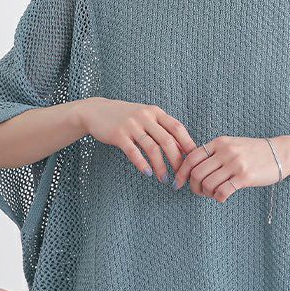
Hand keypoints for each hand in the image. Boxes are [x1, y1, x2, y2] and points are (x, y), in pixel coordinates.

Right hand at [80, 97, 198, 182]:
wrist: (96, 111)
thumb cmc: (125, 117)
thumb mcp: (145, 116)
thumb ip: (162, 128)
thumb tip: (182, 148)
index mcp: (156, 112)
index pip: (177, 128)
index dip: (188, 144)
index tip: (193, 160)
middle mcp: (145, 116)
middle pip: (167, 140)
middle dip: (176, 160)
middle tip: (181, 175)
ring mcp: (131, 125)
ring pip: (152, 148)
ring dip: (161, 166)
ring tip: (165, 179)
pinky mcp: (118, 135)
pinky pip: (134, 152)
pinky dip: (142, 164)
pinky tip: (148, 173)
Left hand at [173, 136, 285, 202]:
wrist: (282, 153)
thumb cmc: (254, 152)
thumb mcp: (232, 145)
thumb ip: (214, 153)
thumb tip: (191, 168)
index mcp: (219, 142)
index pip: (191, 158)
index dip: (181, 173)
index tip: (178, 183)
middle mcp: (225, 151)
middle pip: (196, 173)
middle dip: (193, 187)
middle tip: (199, 192)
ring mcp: (235, 164)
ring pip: (208, 184)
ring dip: (206, 194)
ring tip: (213, 194)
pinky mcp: (245, 177)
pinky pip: (222, 191)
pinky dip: (218, 198)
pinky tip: (222, 197)